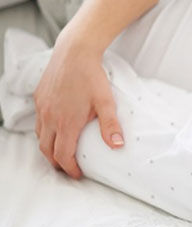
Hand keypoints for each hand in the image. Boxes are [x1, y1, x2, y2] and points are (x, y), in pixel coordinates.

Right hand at [33, 33, 123, 178]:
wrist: (75, 52)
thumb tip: (118, 146)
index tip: (78, 174)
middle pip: (47, 150)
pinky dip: (44, 131)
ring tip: (61, 151)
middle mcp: (50, 118)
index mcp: (66, 123)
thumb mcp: (106, 102)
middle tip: (68, 168)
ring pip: (40, 136)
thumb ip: (110, 125)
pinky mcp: (39, 97)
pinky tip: (56, 128)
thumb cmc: (92, 76)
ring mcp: (42, 107)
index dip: (70, 168)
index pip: (63, 155)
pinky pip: (38, 121)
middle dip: (57, 163)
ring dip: (49, 147)